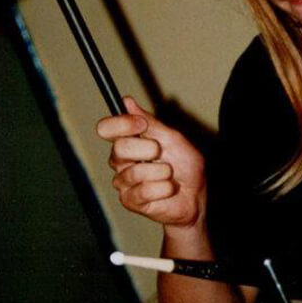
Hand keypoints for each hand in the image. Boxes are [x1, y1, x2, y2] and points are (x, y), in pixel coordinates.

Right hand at [96, 96, 205, 228]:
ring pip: (136, 171)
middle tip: (161, 154)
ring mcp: (123, 182)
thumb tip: (126, 101)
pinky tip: (167, 189)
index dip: (122, 124)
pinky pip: (145, 191)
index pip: (106, 128)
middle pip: (119, 148)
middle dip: (148, 149)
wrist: (194, 197)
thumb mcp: (172, 139)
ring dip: (162, 172)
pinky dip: (164, 188)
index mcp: (127, 142)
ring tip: (169, 176)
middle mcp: (120, 161)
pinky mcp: (129, 200)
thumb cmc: (184, 168)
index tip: (141, 124)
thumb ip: (150, 123)